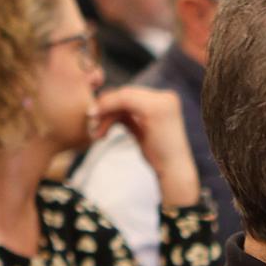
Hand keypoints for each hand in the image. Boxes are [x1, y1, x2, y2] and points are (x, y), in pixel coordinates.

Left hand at [90, 86, 201, 208]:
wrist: (174, 172)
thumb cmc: (159, 156)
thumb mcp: (143, 131)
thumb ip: (129, 117)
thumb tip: (108, 107)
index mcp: (166, 100)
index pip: (132, 94)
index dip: (111, 103)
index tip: (95, 117)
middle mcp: (166, 97)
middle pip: (126, 93)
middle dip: (106, 107)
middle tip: (91, 122)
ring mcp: (162, 102)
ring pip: (123, 97)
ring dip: (105, 112)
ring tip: (96, 132)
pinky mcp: (154, 109)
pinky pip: (123, 102)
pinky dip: (108, 113)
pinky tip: (100, 129)